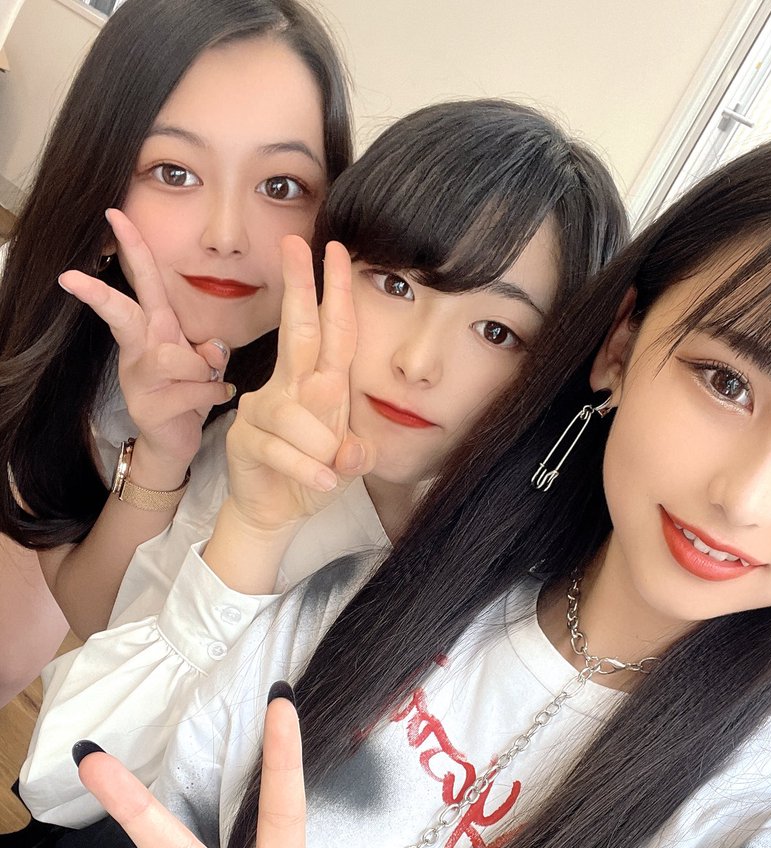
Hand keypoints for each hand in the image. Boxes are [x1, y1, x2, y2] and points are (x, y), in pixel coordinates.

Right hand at [59, 208, 233, 484]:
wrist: (175, 442)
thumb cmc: (188, 393)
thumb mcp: (203, 364)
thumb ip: (209, 349)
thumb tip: (211, 348)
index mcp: (154, 329)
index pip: (143, 281)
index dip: (133, 248)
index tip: (114, 215)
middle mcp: (140, 348)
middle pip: (123, 313)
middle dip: (100, 295)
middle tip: (70, 277)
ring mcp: (137, 378)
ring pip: (178, 358)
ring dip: (203, 370)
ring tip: (206, 383)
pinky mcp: (148, 407)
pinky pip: (196, 390)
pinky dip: (214, 395)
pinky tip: (213, 401)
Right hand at [224, 237, 375, 534]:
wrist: (277, 512)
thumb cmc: (314, 476)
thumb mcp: (347, 464)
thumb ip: (357, 453)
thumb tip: (351, 448)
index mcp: (318, 382)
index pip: (331, 331)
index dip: (335, 293)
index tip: (336, 250)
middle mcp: (289, 386)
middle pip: (299, 331)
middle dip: (299, 287)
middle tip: (297, 244)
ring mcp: (263, 408)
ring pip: (299, 413)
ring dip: (322, 446)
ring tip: (329, 471)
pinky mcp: (245, 437)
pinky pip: (282, 448)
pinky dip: (308, 469)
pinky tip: (323, 483)